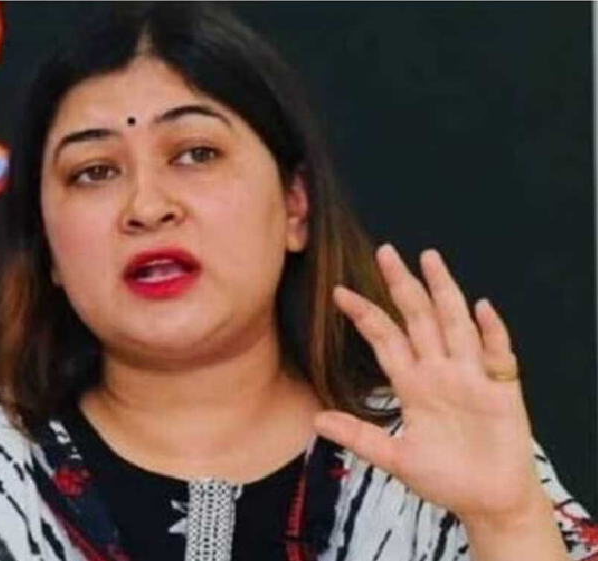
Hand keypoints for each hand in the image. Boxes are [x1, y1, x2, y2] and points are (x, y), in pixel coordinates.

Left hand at [313, 244, 545, 524]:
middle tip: (386, 251)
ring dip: (444, 292)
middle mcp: (440, 371)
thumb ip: (360, 437)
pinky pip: (497, 354)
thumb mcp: (395, 459)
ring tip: (430, 259)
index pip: (385, 338)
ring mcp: (470, 376)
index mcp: (413, 384)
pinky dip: (491, 331)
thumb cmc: (445, 479)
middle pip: (419, 318)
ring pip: (455, 324)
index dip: (364, 314)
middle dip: (403, 285)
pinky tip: (481, 307)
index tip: (339, 292)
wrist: (488, 501)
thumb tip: (316, 420)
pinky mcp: (501, 389)